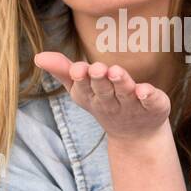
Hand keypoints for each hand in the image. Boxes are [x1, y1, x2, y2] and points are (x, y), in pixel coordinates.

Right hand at [34, 52, 170, 141]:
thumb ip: (62, 71)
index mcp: (92, 97)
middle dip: (100, 80)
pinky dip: (149, 96)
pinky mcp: (154, 106)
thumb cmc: (104, 102)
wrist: (136, 134)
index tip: (78, 69)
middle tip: (98, 68)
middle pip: (104, 90)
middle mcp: (111, 102)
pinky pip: (151, 101)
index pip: (84, 87)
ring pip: (125, 93)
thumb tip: (37, 56)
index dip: (81, 78)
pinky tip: (146, 89)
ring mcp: (133, 105)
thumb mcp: (81, 89)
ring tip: (116, 72)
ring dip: (121, 83)